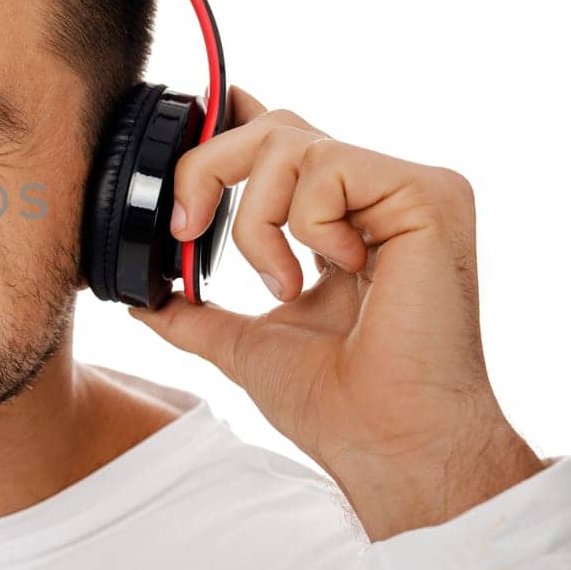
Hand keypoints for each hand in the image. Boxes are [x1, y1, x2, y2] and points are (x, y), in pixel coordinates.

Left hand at [127, 84, 545, 539]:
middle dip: (207, 169)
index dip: (222, 130)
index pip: (277, 138)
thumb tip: (140, 300)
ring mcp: (409, 190)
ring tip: (283, 284)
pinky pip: (330, 167)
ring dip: (258, 222)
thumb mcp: (243, 343)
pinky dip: (305, 225)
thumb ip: (194, 310)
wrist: (389, 444)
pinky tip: (340, 274)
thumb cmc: (338, 406)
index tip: (179, 190)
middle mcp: (379, 194)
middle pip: (272, 126)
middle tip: (187, 231)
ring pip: (291, 141)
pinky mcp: (430, 194)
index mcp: (343, 219)